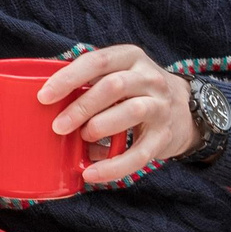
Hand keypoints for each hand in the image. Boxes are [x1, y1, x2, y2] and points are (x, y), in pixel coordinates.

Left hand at [40, 44, 195, 186]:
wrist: (186, 111)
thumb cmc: (136, 92)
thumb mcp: (119, 75)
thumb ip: (90, 82)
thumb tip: (45, 103)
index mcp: (131, 58)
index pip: (98, 61)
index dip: (69, 77)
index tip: (44, 96)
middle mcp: (149, 78)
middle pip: (113, 86)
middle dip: (81, 107)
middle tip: (58, 126)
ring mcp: (160, 106)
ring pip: (132, 111)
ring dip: (100, 126)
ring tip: (83, 139)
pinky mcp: (164, 137)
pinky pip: (139, 153)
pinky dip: (114, 166)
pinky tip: (93, 174)